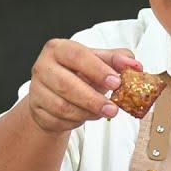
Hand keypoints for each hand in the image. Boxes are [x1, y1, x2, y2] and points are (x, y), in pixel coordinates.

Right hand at [26, 38, 142, 133]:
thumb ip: (118, 60)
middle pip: (67, 85)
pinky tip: (85, 117)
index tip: (117, 83)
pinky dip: (75, 122)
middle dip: (93, 99)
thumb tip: (135, 65)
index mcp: (59, 49)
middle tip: (114, 109)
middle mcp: (43, 66)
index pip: (77, 56)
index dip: (98, 70)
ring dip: (87, 113)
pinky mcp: (35, 109)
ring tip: (103, 113)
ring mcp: (36, 89)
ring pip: (62, 107)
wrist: (59, 92)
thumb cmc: (81, 74)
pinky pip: (57, 120)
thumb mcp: (100, 63)